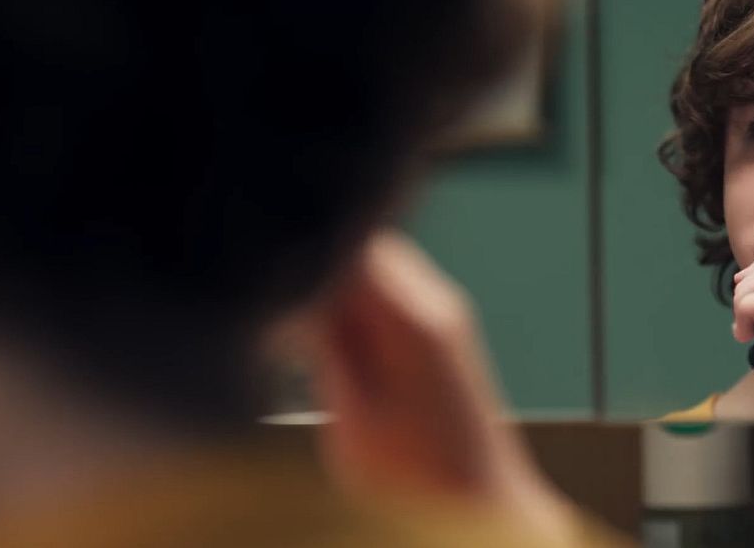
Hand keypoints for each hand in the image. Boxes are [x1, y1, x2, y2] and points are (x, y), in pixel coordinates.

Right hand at [286, 230, 575, 536]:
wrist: (483, 508)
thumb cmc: (418, 480)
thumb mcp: (353, 414)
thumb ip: (325, 343)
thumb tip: (292, 288)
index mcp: (414, 319)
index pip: (350, 246)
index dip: (304, 259)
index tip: (270, 290)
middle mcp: (437, 304)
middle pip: (364, 248)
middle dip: (319, 269)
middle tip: (281, 315)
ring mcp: (444, 317)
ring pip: (376, 268)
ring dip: (337, 289)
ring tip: (303, 337)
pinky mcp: (442, 335)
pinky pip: (389, 295)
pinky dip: (356, 307)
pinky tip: (335, 347)